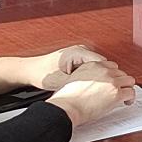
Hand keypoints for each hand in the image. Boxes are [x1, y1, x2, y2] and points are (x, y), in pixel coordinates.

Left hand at [0, 45, 116, 92]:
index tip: (112, 87)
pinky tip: (89, 86)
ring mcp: (80, 54)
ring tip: (98, 90)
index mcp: (79, 52)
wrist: (30, 70)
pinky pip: (92, 67)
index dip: (109, 77)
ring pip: (99, 66)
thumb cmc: (41, 73)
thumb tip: (95, 90)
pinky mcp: (77, 59)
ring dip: (100, 77)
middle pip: (103, 64)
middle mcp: (81, 50)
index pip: (103, 63)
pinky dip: (94, 76)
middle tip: (106, 91)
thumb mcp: (63, 82)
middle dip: (106, 77)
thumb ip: (80, 84)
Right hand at [47, 69, 136, 129]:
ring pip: (129, 81)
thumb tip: (92, 84)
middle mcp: (104, 71)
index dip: (113, 75)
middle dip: (121, 82)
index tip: (112, 82)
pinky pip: (131, 92)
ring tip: (124, 97)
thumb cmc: (67, 97)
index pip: (111, 66)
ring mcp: (111, 81)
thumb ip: (87, 77)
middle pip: (121, 73)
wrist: (67, 106)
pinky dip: (130, 98)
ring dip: (127, 88)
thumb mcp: (75, 78)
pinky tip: (126, 102)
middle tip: (118, 91)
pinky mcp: (116, 93)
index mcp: (93, 65)